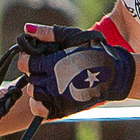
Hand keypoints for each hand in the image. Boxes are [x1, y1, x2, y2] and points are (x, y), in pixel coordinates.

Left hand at [18, 21, 135, 118]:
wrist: (113, 75)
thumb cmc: (93, 51)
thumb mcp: (72, 37)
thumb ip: (48, 33)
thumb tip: (26, 28)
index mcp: (55, 64)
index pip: (25, 64)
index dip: (26, 59)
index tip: (33, 58)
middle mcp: (54, 83)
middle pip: (30, 78)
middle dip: (34, 72)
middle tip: (44, 69)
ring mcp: (58, 98)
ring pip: (33, 93)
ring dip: (36, 86)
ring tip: (48, 81)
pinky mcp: (62, 109)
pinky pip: (39, 110)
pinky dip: (38, 104)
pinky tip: (46, 95)